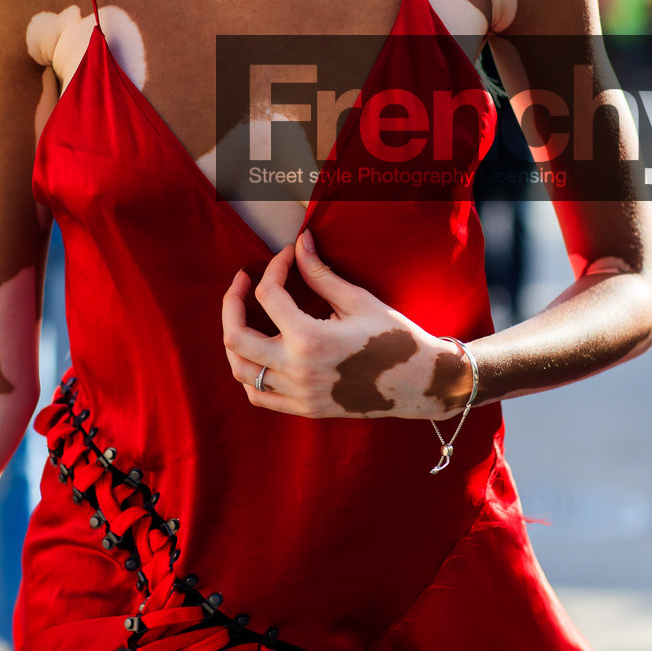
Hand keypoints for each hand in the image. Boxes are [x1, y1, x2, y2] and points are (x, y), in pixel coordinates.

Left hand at [220, 229, 473, 419]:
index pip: (268, 295)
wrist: (420, 382)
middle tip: (242, 282)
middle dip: (231, 303)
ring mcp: (298, 394)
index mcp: (309, 339)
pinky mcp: (305, 409)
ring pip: (240, 371)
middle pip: (235, 337)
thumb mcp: (357, 300)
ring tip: (245, 317)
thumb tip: (299, 243)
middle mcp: (296, 370)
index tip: (288, 255)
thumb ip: (320, 273)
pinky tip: (259, 354)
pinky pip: (258, 396)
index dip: (274, 267)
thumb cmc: (395, 337)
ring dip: (235, 340)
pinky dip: (249, 374)